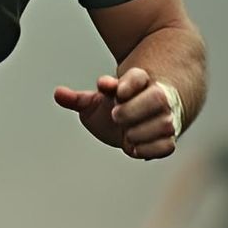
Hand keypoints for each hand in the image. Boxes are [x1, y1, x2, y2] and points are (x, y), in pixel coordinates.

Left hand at [53, 67, 177, 159]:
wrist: (140, 122)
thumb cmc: (116, 109)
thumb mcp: (96, 102)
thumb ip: (78, 100)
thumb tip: (58, 94)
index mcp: (140, 83)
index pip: (139, 77)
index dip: (127, 84)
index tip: (114, 92)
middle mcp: (158, 98)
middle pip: (156, 99)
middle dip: (132, 110)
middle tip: (116, 116)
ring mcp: (167, 118)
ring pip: (163, 124)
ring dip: (139, 132)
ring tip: (126, 135)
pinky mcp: (169, 140)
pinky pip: (166, 146)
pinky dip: (148, 150)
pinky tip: (134, 147)